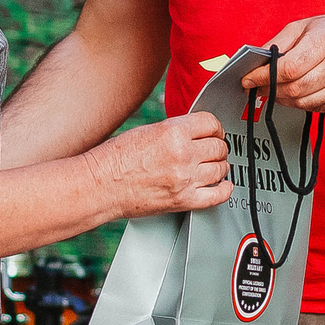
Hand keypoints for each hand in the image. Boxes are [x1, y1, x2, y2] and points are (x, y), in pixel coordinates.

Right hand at [88, 110, 232, 218]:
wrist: (100, 186)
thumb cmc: (114, 160)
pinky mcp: (183, 201)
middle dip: (218, 146)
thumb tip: (194, 133)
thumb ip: (175, 131)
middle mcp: (182, 155)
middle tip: (212, 149)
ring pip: (221, 169)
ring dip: (220, 166)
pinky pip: (218, 195)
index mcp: (173, 132)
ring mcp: (185, 180)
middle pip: (219, 146)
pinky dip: (224, 189)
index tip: (213, 131)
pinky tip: (220, 185)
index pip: (211, 123)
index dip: (215, 127)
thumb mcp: (147, 131)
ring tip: (213, 166)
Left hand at [241, 14, 324, 113]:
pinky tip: (297, 92)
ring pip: (302, 103)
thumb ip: (280, 42)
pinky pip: (315, 108)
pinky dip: (300, 103)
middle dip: (270, 90)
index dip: (263, 76)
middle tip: (258, 86)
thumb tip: (257, 60)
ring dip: (283, 99)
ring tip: (275, 89)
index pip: (288, 68)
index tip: (248, 79)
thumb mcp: (307, 25)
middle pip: (293, 89)